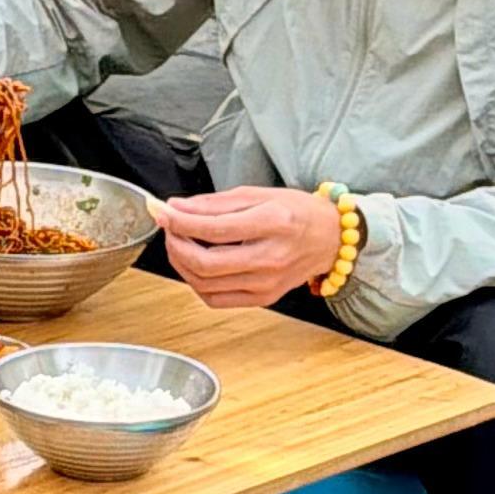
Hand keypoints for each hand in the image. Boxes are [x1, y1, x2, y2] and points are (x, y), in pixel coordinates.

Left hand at [158, 183, 343, 308]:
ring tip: (179, 244)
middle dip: (176, 245)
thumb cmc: (297, 212)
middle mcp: (271, 257)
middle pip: (206, 262)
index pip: (214, 228)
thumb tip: (177, 208)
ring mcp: (267, 283)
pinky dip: (197, 284)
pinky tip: (195, 266)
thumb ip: (215, 203)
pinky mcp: (264, 298)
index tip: (164, 212)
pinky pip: (216, 299)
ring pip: (206, 284)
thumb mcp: (258, 194)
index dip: (180, 221)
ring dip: (182, 264)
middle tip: (169, 229)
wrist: (330, 239)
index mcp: (273, 223)